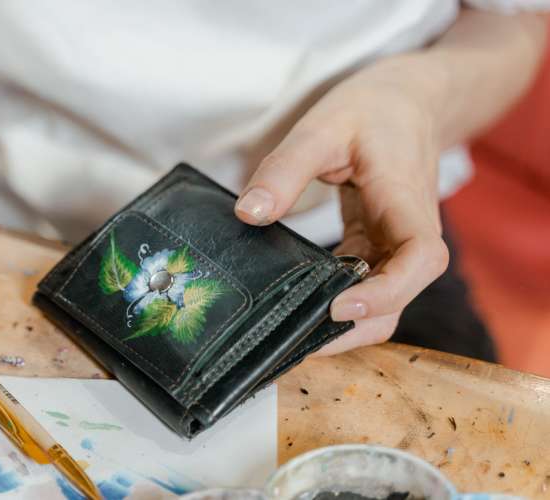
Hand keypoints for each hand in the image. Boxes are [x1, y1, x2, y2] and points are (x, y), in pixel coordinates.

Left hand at [234, 57, 448, 354]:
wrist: (408, 99)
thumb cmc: (373, 108)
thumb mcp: (323, 127)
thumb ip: (285, 170)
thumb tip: (249, 215)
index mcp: (406, 201)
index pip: (418, 260)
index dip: (386, 293)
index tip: (340, 307)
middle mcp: (408, 231)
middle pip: (400, 298)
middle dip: (356, 329)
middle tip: (299, 345)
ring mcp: (395, 242)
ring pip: (383, 300)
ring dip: (346, 325)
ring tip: (293, 339)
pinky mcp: (378, 243)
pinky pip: (365, 283)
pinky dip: (338, 302)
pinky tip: (300, 308)